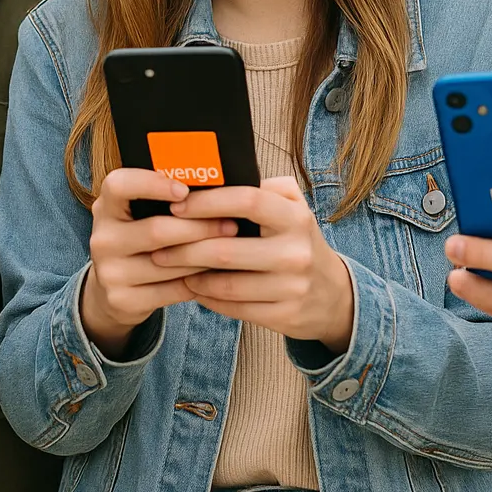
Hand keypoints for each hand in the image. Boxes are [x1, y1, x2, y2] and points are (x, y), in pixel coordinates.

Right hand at [80, 168, 237, 358]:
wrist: (112, 290)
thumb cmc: (139, 239)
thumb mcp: (138, 214)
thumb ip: (165, 200)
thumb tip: (217, 186)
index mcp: (106, 206)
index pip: (119, 185)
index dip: (152, 184)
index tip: (185, 190)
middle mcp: (102, 238)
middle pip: (157, 230)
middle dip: (200, 227)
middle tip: (232, 225)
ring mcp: (109, 272)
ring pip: (170, 263)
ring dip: (205, 256)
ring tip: (231, 250)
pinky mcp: (123, 300)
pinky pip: (172, 290)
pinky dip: (199, 282)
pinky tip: (215, 275)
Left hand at [157, 176, 354, 351]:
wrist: (334, 295)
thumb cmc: (298, 241)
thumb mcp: (292, 208)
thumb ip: (263, 189)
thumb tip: (214, 176)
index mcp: (295, 217)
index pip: (247, 201)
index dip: (208, 202)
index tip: (177, 204)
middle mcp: (296, 252)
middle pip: (226, 250)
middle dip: (185, 247)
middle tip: (158, 245)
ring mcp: (292, 287)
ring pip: (227, 284)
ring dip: (191, 275)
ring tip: (170, 266)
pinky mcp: (285, 316)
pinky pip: (235, 308)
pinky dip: (207, 298)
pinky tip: (192, 287)